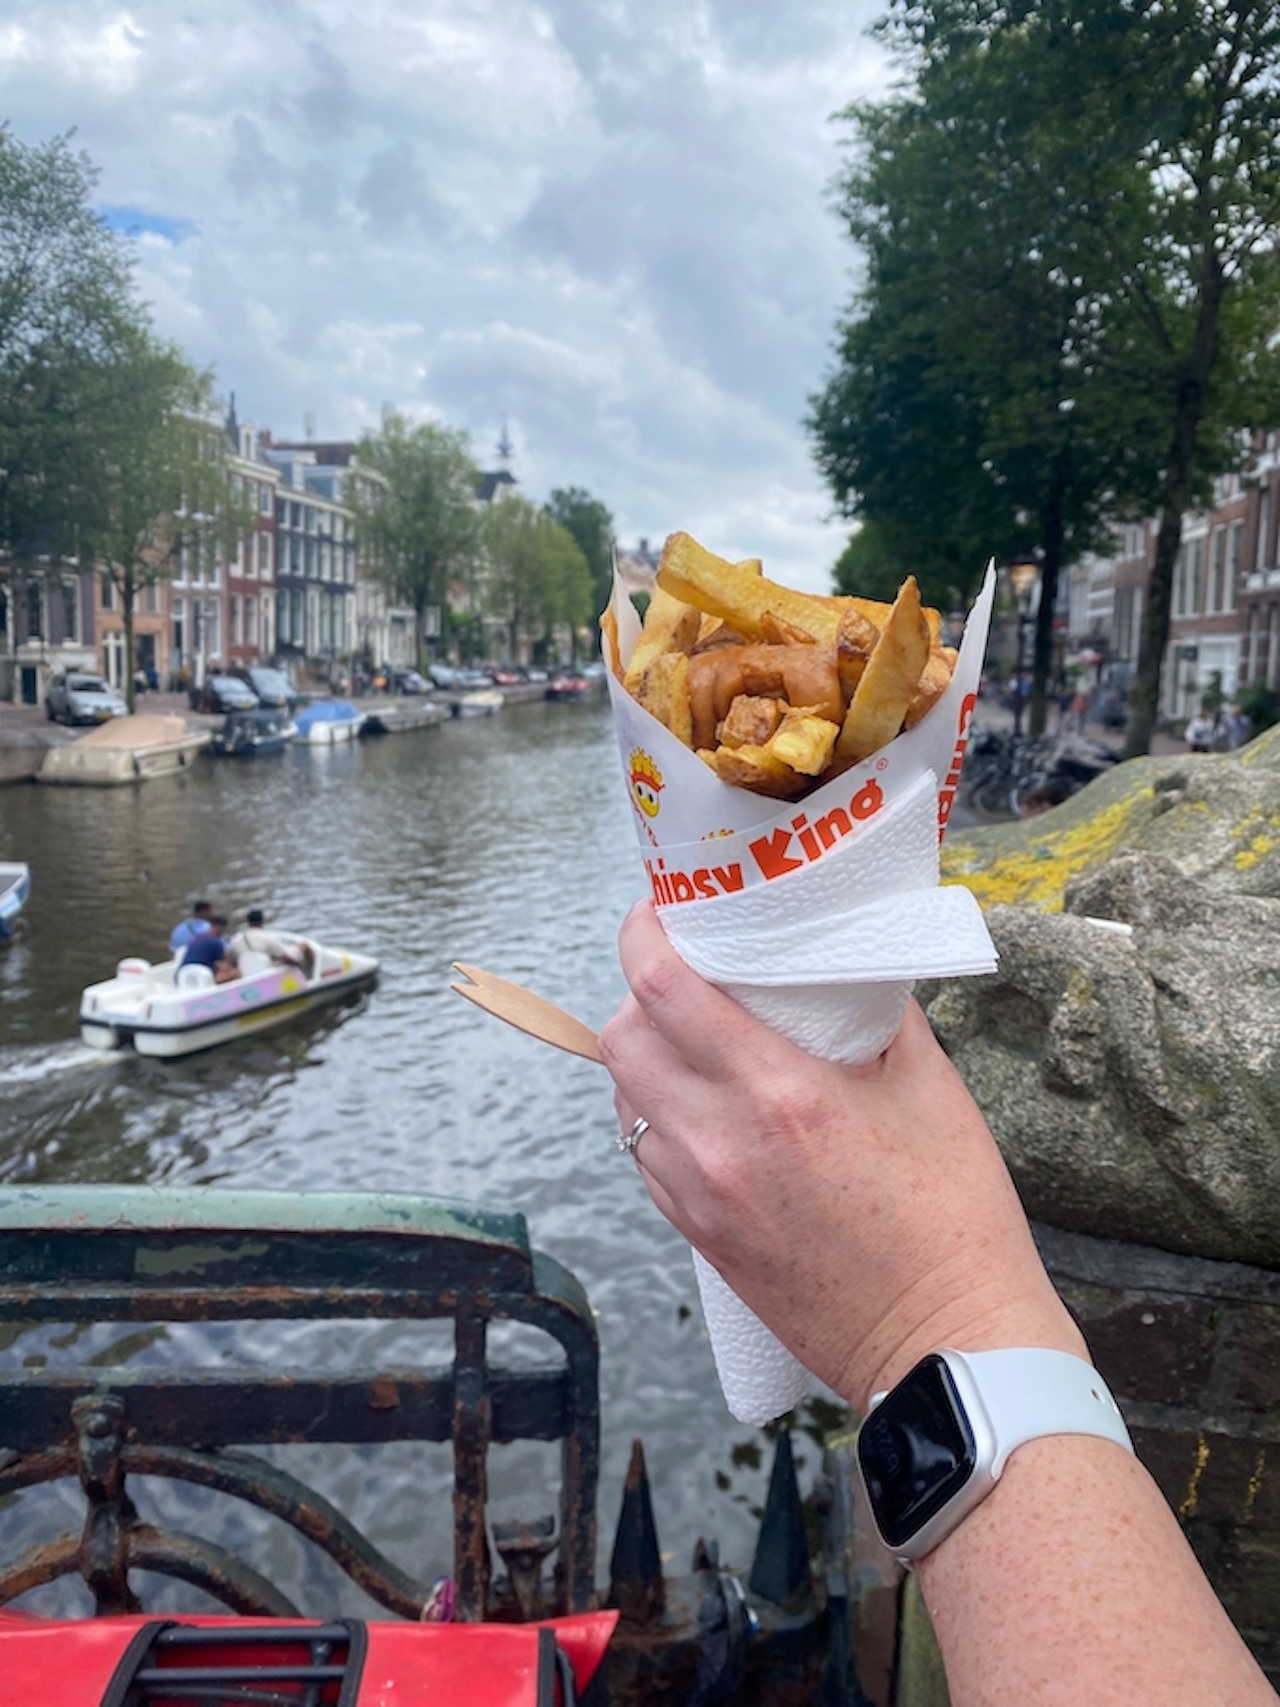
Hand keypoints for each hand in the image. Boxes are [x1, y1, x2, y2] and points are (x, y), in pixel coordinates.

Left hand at [600, 902, 1083, 1406]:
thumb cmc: (955, 1218)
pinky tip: (705, 1110)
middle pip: (620, 1038)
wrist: (946, 1346)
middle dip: (637, 993)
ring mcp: (700, 1195)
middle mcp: (721, 1140)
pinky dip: (658, 1117)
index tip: (659, 910)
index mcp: (780, 1092)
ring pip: (623, 1099)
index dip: (644, 934)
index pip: (663, 988)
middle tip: (681, 975)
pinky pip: (644, 1156)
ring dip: (645, 1057)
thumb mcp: (931, 1087)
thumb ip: (875, 1012)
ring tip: (692, 1041)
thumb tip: (840, 962)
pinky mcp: (699, 1236)